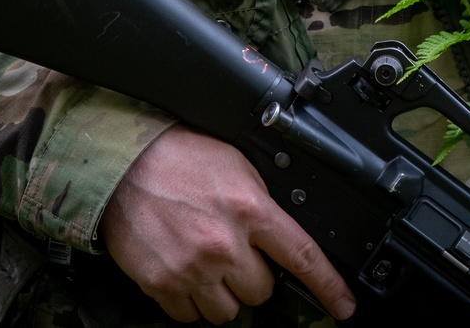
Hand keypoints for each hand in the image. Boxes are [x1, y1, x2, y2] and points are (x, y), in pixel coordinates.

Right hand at [100, 126, 356, 323]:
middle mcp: (224, 244)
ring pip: (228, 312)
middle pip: (261, 291)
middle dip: (252, 275)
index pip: (301, 256)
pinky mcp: (163, 285)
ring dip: (222, 293)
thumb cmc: (180, 157)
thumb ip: (261, 203)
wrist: (125, 163)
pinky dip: (191, 301)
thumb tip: (280, 235)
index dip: (328, 286)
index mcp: (249, 209)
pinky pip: (190, 317)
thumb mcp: (236, 165)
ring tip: (207, 260)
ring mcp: (193, 269)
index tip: (344, 307)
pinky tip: (185, 270)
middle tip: (233, 250)